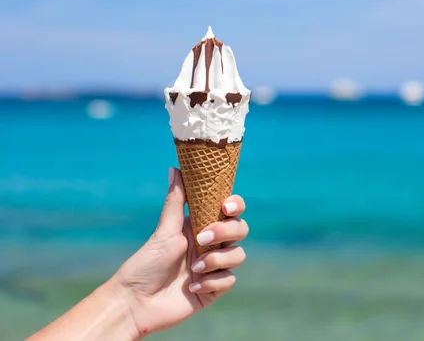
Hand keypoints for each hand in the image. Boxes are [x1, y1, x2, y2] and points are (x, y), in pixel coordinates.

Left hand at [109, 167, 248, 337]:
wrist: (136, 302)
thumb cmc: (146, 263)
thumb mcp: (163, 230)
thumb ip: (175, 200)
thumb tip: (175, 167)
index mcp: (200, 226)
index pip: (230, 210)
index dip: (235, 205)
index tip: (226, 206)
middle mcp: (211, 244)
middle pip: (240, 229)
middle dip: (225, 231)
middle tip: (202, 239)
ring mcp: (214, 267)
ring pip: (238, 255)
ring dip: (217, 260)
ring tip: (193, 270)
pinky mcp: (214, 288)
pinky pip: (229, 280)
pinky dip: (212, 282)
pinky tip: (192, 288)